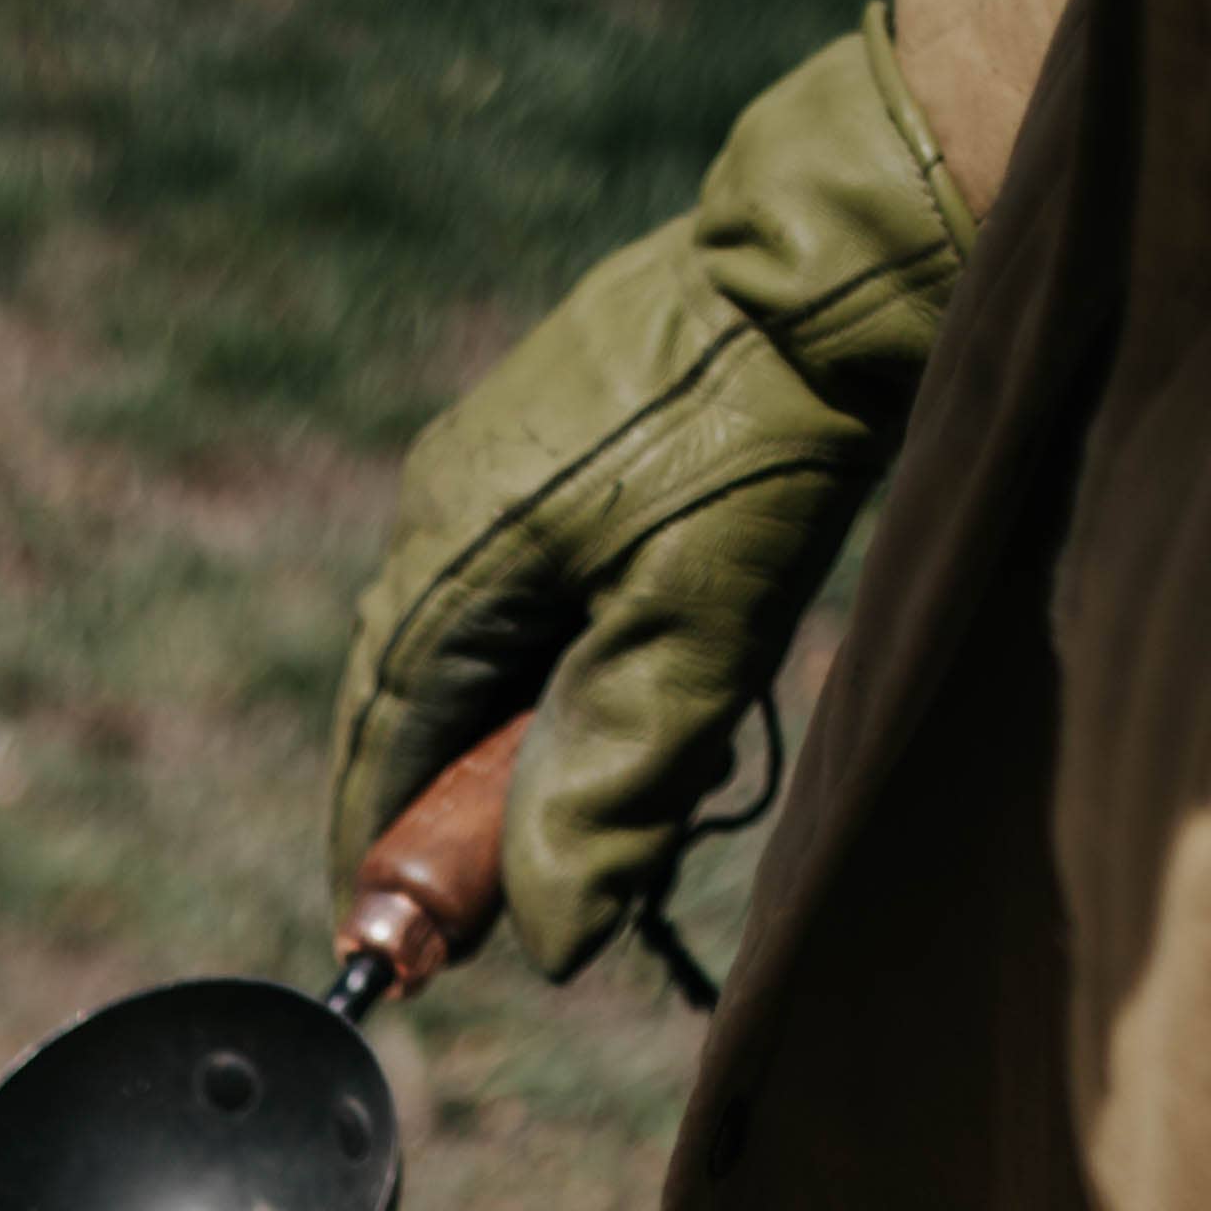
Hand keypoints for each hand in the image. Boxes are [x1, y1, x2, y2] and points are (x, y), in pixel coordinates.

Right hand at [329, 7, 970, 982]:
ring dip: (508, 737)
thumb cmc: (760, 444)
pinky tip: (620, 688)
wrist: (833, 265)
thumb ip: (607, 788)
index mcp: (448, 559)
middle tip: (496, 904)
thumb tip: (547, 942)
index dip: (380, 854)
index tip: (394, 945)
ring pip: (472, 644)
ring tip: (580, 804)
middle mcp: (444, 506)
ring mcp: (494, 461)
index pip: (377, 743)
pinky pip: (519, 585)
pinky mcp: (555, 436)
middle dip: (444, 809)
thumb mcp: (689, 636)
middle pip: (411, 698)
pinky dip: (549, 664)